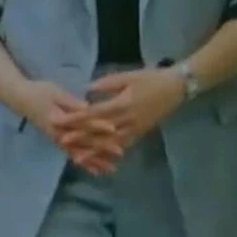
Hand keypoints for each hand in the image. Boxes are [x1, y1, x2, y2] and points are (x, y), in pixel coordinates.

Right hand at [18, 80, 121, 174]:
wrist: (22, 99)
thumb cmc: (40, 92)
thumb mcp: (55, 92)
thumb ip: (71, 101)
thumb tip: (87, 107)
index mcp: (60, 119)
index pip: (82, 123)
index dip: (98, 126)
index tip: (114, 129)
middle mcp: (60, 133)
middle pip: (84, 141)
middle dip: (102, 148)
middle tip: (120, 153)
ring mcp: (58, 139)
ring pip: (79, 153)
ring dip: (95, 160)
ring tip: (111, 169)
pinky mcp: (58, 141)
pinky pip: (73, 154)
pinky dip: (84, 163)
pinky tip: (95, 170)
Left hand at [55, 68, 184, 166]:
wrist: (174, 89)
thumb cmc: (150, 79)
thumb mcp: (127, 76)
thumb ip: (106, 84)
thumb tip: (87, 89)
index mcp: (121, 104)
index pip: (93, 114)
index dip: (76, 119)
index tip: (62, 122)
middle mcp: (126, 121)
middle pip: (99, 132)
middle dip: (80, 138)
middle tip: (62, 142)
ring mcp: (134, 130)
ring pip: (109, 144)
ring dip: (93, 151)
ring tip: (77, 157)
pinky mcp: (140, 134)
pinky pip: (123, 146)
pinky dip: (110, 153)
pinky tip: (101, 159)